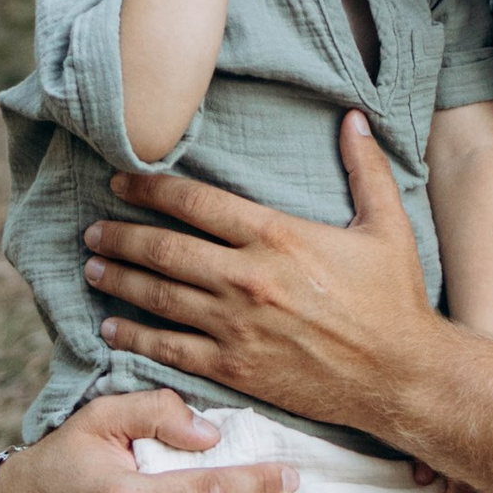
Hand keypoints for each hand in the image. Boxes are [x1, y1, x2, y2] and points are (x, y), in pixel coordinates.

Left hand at [84, 111, 446, 434]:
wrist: (401, 375)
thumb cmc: (396, 300)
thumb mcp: (387, 225)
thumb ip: (364, 169)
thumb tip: (354, 118)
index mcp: (277, 236)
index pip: (196, 203)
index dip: (151, 189)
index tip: (121, 181)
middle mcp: (248, 277)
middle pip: (165, 248)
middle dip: (122, 235)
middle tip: (91, 227)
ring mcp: (237, 325)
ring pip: (159, 296)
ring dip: (119, 279)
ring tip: (91, 266)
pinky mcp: (235, 367)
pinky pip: (170, 348)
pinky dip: (134, 336)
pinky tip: (110, 327)